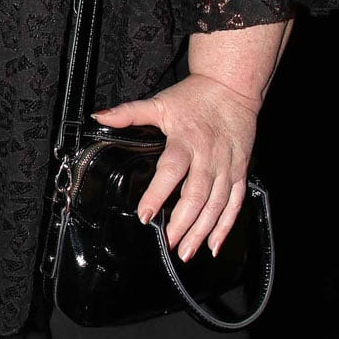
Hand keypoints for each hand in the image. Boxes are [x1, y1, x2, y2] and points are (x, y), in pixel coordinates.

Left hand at [93, 73, 257, 261]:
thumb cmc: (194, 96)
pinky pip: (234, 203)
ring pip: (216, 205)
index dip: (157, 194)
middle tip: (167, 244)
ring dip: (201, 231)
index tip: (145, 215)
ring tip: (186, 251)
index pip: (171, 171)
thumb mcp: (159, 103)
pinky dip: (226, 226)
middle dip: (181, 223)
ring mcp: (226, 166)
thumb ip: (129, 113)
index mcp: (185, 141)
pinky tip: (214, 245)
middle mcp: (208, 157)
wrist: (232, 86)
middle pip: (195, 195)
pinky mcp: (239, 171)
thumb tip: (99, 117)